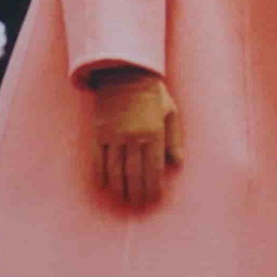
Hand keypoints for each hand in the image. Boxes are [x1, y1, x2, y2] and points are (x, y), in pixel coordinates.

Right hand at [90, 68, 182, 206]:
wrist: (124, 72)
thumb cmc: (151, 92)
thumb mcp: (170, 111)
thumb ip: (174, 139)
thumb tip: (177, 164)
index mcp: (154, 132)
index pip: (154, 168)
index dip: (154, 187)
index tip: (154, 199)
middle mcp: (134, 136)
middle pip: (135, 173)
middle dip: (137, 192)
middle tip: (138, 205)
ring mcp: (114, 135)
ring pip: (116, 170)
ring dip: (120, 188)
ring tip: (124, 199)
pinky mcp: (99, 132)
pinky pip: (98, 159)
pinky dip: (101, 174)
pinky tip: (105, 185)